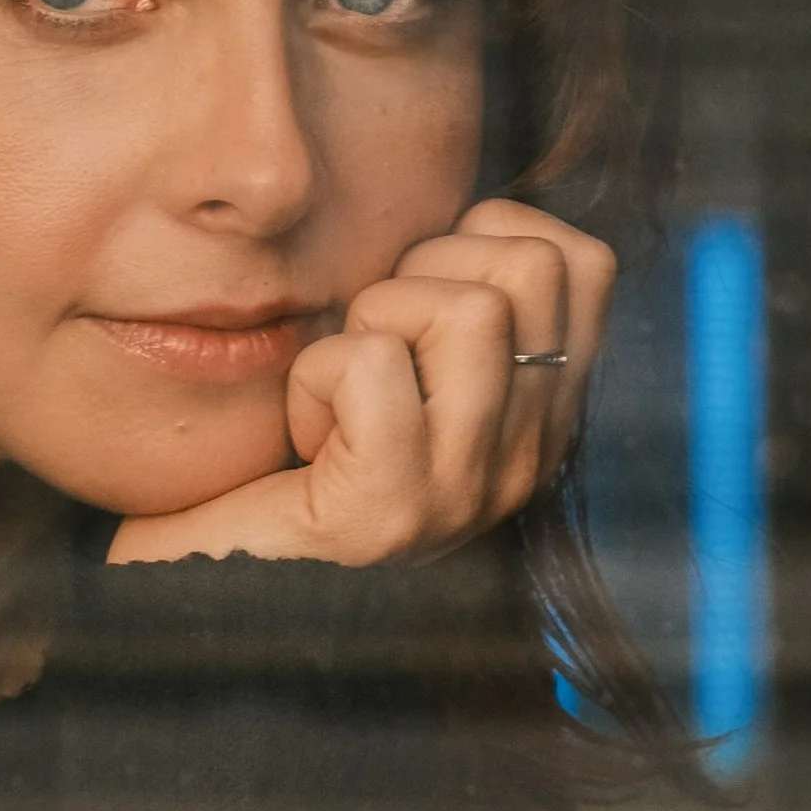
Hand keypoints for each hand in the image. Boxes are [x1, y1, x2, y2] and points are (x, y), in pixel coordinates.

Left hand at [108, 199, 615, 569]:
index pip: (585, 262)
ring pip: (466, 309)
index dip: (489, 239)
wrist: (225, 600)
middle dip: (430, 270)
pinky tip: (305, 436)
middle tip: (373, 344)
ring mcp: (466, 491)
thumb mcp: (414, 373)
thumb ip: (457, 304)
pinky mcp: (390, 510)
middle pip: (529, 269)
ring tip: (340, 390)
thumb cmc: (304, 463)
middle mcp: (527, 459)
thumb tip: (475, 209)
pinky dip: (316, 376)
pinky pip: (371, 364)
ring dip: (374, 320)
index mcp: (544, 420)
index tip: (421, 299)